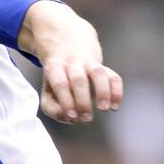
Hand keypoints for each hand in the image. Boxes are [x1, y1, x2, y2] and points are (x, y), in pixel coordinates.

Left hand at [19, 1, 122, 123]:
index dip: (66, 100)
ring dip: (102, 91)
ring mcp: (90, 63)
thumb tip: (69, 118)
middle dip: (83, 100)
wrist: (67, 46)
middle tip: (86, 118)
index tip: (72, 116)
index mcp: (55, 67)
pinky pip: (113, 77)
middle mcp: (73, 63)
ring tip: (104, 108)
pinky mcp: (104, 68)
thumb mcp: (47, 91)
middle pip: (78, 79)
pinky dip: (117, 91)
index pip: (60, 83)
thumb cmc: (57, 77)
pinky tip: (114, 106)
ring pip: (98, 73)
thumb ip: (52, 108)